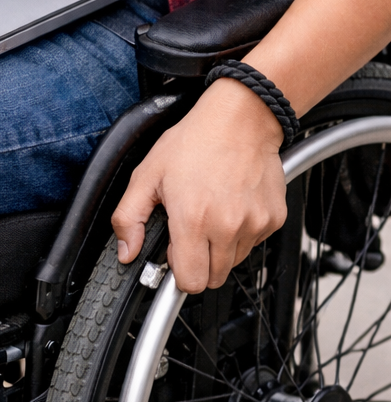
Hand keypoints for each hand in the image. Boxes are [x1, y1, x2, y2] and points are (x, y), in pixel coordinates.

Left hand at [111, 78, 288, 292]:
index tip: (175, 253)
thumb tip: (127, 252)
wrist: (241, 119)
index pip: (191, 282)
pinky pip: (254, 243)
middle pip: (213, 278)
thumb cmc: (195, 142)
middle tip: (192, 230)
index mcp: (193, 220)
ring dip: (220, 248)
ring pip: (234, 262)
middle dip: (198, 262)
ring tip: (212, 213)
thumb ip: (129, 218)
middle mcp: (228, 227)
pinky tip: (231, 206)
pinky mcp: (274, 219)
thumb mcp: (146, 175)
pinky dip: (241, 233)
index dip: (178, 271)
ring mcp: (254, 224)